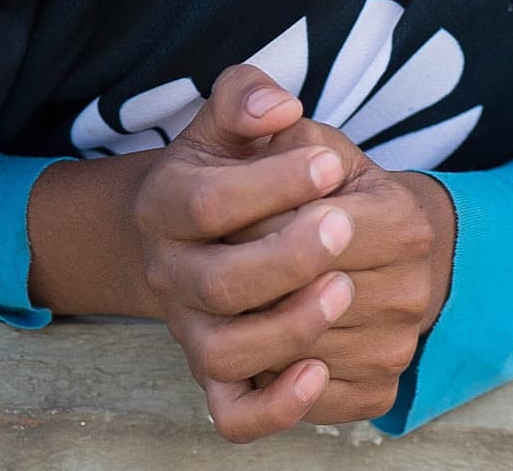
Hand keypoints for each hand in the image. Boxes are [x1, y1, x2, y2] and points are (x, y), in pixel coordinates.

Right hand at [27, 66, 360, 437]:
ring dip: (291, 326)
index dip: (270, 185)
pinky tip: (319, 370)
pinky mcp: (220, 382)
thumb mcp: (229, 120)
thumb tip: (279, 109)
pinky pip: (236, 416)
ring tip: (347, 288)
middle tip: (344, 225)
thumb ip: (246, 96)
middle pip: (219, 285)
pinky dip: (277, 408)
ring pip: (228, 355)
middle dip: (288, 257)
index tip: (329, 163)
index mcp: (165, 204)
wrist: (201, 235)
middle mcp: (171, 276)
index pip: (207, 203)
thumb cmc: (231, 168)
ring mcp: (193, 334)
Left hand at [212, 117, 456, 429]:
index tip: (230, 213)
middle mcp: (412, 290)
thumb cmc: (310, 181)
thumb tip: (271, 109)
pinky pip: (319, 412)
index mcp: (402, 217)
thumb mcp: (283, 127)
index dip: (263, 220)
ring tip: (227, 299)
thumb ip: (252, 97)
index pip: (323, 230)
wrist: (358, 237)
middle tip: (218, 255)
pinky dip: (272, 395)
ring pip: (302, 359)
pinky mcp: (374, 394)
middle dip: (251, 275)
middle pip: (309, 298)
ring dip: (252, 333)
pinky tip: (255, 354)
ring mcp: (394, 348)